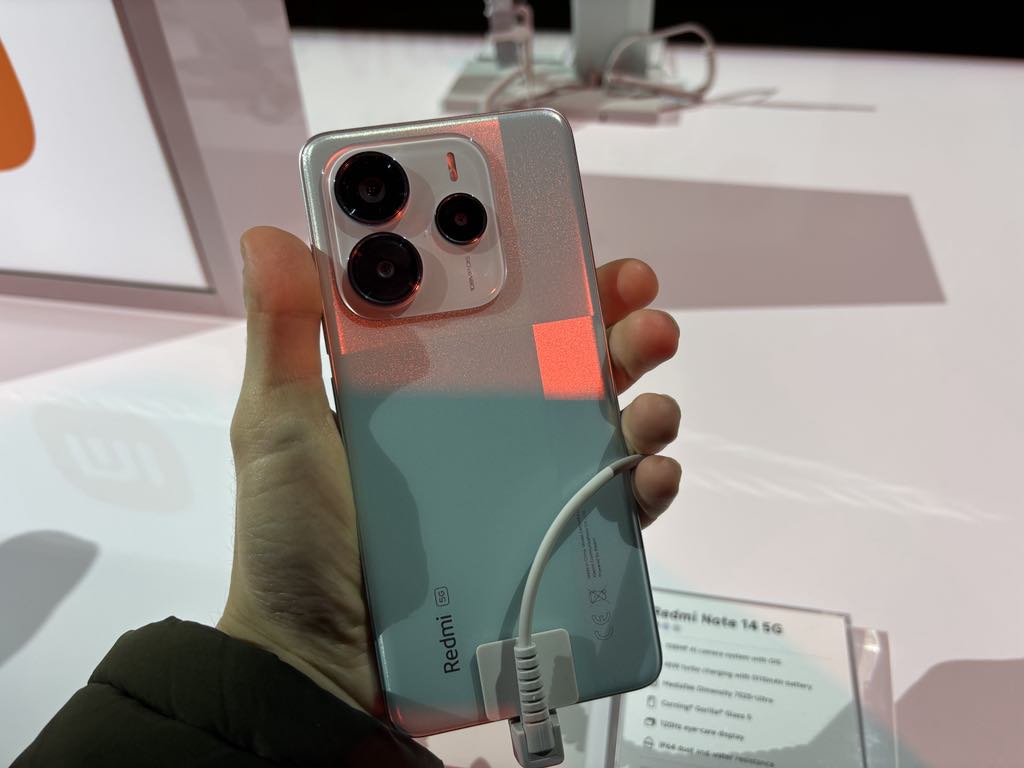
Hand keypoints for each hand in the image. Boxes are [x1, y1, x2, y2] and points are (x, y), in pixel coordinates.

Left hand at [218, 226, 681, 714]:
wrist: (322, 668)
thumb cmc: (293, 543)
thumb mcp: (280, 428)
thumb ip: (283, 335)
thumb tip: (272, 235)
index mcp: (429, 385)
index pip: (495, 310)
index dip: (539, 270)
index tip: (567, 239)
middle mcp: (484, 426)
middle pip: (567, 358)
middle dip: (614, 321)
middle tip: (641, 301)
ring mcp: (520, 485)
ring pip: (604, 424)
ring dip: (645, 398)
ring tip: (653, 402)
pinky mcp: (546, 544)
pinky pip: (613, 508)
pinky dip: (645, 485)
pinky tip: (650, 475)